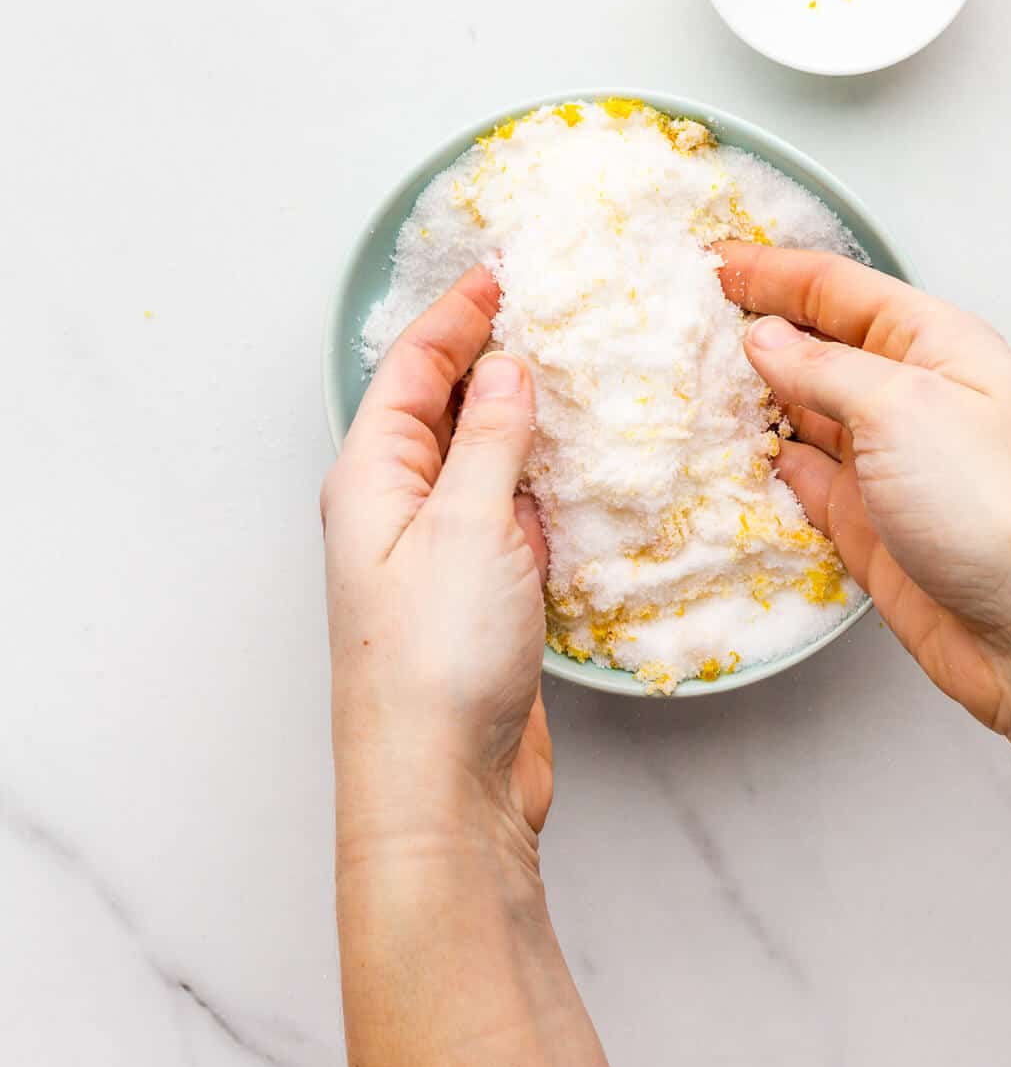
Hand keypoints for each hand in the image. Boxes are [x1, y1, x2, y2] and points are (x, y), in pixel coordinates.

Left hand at [322, 267, 552, 869]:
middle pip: (440, 408)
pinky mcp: (481, 596)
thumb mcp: (468, 529)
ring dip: (522, 417)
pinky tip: (582, 468)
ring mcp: (440, 555)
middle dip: (488, 355)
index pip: (408, 370)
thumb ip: (492, 441)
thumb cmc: (435, 666)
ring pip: (481, 461)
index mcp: (372, 480)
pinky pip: (511, 513)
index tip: (503, 274)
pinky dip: (544, 480)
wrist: (442, 791)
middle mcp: (399, 509)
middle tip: (548, 310)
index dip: (454, 315)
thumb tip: (508, 368)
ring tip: (577, 372)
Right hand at [718, 242, 1010, 765]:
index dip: (770, 270)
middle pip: (814, 344)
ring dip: (747, 398)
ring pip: (800, 412)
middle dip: (750, 329)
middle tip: (675, 317)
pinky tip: (718, 451)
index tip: (706, 261)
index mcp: (933, 344)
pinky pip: (800, 479)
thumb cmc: (999, 507)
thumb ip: (824, 368)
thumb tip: (762, 339)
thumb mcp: (905, 409)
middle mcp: (908, 395)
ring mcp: (886, 462)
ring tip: (677, 379)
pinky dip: (759, 464)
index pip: (836, 288)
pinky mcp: (866, 523)